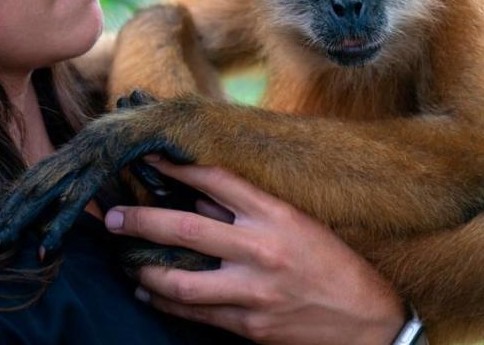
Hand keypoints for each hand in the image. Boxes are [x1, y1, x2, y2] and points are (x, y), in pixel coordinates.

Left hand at [0, 98, 194, 252]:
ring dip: (24, 217)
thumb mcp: (137, 158)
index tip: (3, 221)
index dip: (21, 196)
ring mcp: (99, 144)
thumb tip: (103, 178)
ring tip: (3, 242)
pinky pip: (82, 190)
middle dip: (12, 209)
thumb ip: (116, 164)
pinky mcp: (115, 152)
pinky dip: (62, 218)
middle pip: (39, 177)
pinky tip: (47, 241)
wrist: (203, 120)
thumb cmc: (174, 140)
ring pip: (51, 185)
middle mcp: (87, 139)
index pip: (46, 171)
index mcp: (89, 141)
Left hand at [104, 158, 406, 344]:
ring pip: (180, 279)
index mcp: (276, 215)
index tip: (149, 156)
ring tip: (124, 259)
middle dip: (141, 220)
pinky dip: (164, 302)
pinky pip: (194, 314)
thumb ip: (251, 208)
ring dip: (144, 269)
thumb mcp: (300, 223)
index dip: (177, 167)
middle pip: (185, 228)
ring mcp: (253, 291)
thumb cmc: (336, 263)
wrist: (371, 321)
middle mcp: (261, 249)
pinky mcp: (249, 326)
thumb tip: (200, 194)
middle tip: (112, 216)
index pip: (216, 180)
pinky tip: (147, 293)